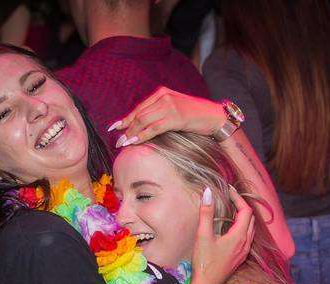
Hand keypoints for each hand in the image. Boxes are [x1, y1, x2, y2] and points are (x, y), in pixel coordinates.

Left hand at [107, 87, 224, 147]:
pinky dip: (142, 136)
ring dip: (132, 133)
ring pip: (144, 121)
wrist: (215, 117)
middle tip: (118, 141)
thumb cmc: (195, 116)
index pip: (139, 108)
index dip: (125, 119)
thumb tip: (142, 126)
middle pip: (139, 114)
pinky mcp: (175, 117)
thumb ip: (160, 113)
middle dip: (126, 128)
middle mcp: (164, 96)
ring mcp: (170, 106)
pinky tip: (135, 142)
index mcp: (162, 93)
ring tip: (124, 144)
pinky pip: (154, 128)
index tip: (114, 128)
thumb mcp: (175, 110)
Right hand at [193, 186, 254, 283]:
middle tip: (229, 198)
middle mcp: (246, 243)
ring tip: (230, 210)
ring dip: (243, 217)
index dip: (238, 198)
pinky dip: (241, 227)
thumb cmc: (204, 262)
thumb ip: (206, 213)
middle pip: (250, 219)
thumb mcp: (203, 235)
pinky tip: (230, 228)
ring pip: (250, 229)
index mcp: (239, 236)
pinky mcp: (239, 257)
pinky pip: (246, 237)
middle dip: (242, 206)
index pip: (245, 211)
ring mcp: (244, 251)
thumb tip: (208, 193)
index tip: (228, 190)